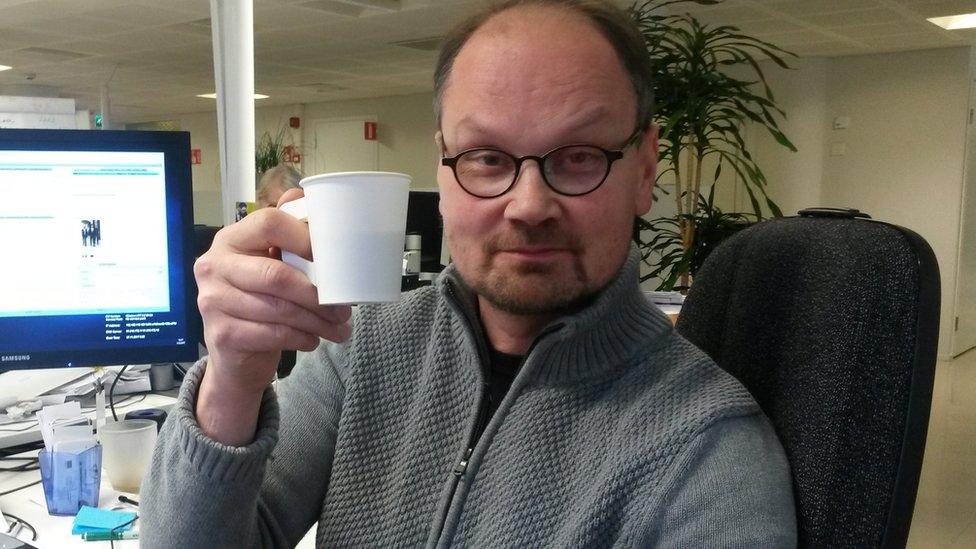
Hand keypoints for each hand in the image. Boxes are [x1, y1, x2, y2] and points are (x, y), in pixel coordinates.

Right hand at [194, 188, 351, 444]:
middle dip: (318, 295)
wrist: (235, 354)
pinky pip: (272, 334)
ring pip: (278, 309)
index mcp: (231, 239)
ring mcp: (213, 300)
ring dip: (317, 321)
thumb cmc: (261, 300)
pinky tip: (313, 340)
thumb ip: (286, 233)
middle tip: (344, 309)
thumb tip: (309, 196)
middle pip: (276, 275)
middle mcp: (214, 265)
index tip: (332, 260)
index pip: (269, 222)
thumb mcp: (271, 263)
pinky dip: (301, 338)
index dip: (305, 238)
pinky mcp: (221, 334)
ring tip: (339, 327)